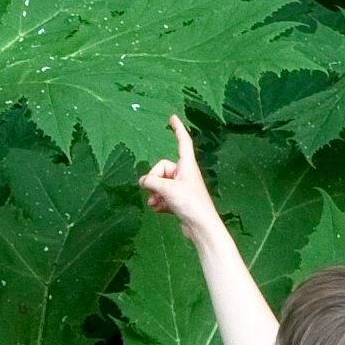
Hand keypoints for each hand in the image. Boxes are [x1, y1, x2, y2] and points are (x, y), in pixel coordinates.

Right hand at [139, 114, 227, 241]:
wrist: (201, 227)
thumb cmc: (190, 203)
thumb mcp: (167, 189)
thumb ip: (151, 181)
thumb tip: (143, 182)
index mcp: (187, 165)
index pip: (182, 141)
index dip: (177, 129)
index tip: (172, 117)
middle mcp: (185, 174)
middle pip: (162, 168)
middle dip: (154, 180)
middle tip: (155, 192)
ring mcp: (183, 187)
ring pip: (161, 184)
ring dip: (155, 193)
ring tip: (155, 203)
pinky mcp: (180, 201)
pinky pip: (164, 196)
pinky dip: (159, 202)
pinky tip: (159, 210)